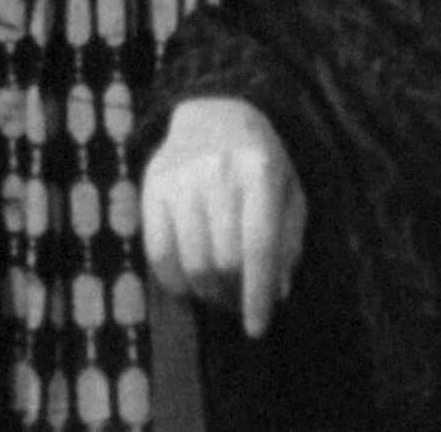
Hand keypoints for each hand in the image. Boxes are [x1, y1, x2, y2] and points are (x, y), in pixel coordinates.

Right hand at [140, 97, 308, 337]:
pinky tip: (187, 284)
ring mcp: (180, 179)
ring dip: (206, 292)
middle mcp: (218, 173)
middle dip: (233, 295)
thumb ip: (289, 241)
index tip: (256, 328)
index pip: (259, 247)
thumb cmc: (260, 160)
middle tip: (238, 302)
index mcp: (260, 172)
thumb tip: (277, 292)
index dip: (257, 295)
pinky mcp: (152, 186)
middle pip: (224, 260)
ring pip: (192, 262)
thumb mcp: (289, 191)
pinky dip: (173, 281)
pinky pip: (158, 252)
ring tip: (217, 293)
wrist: (213, 112)